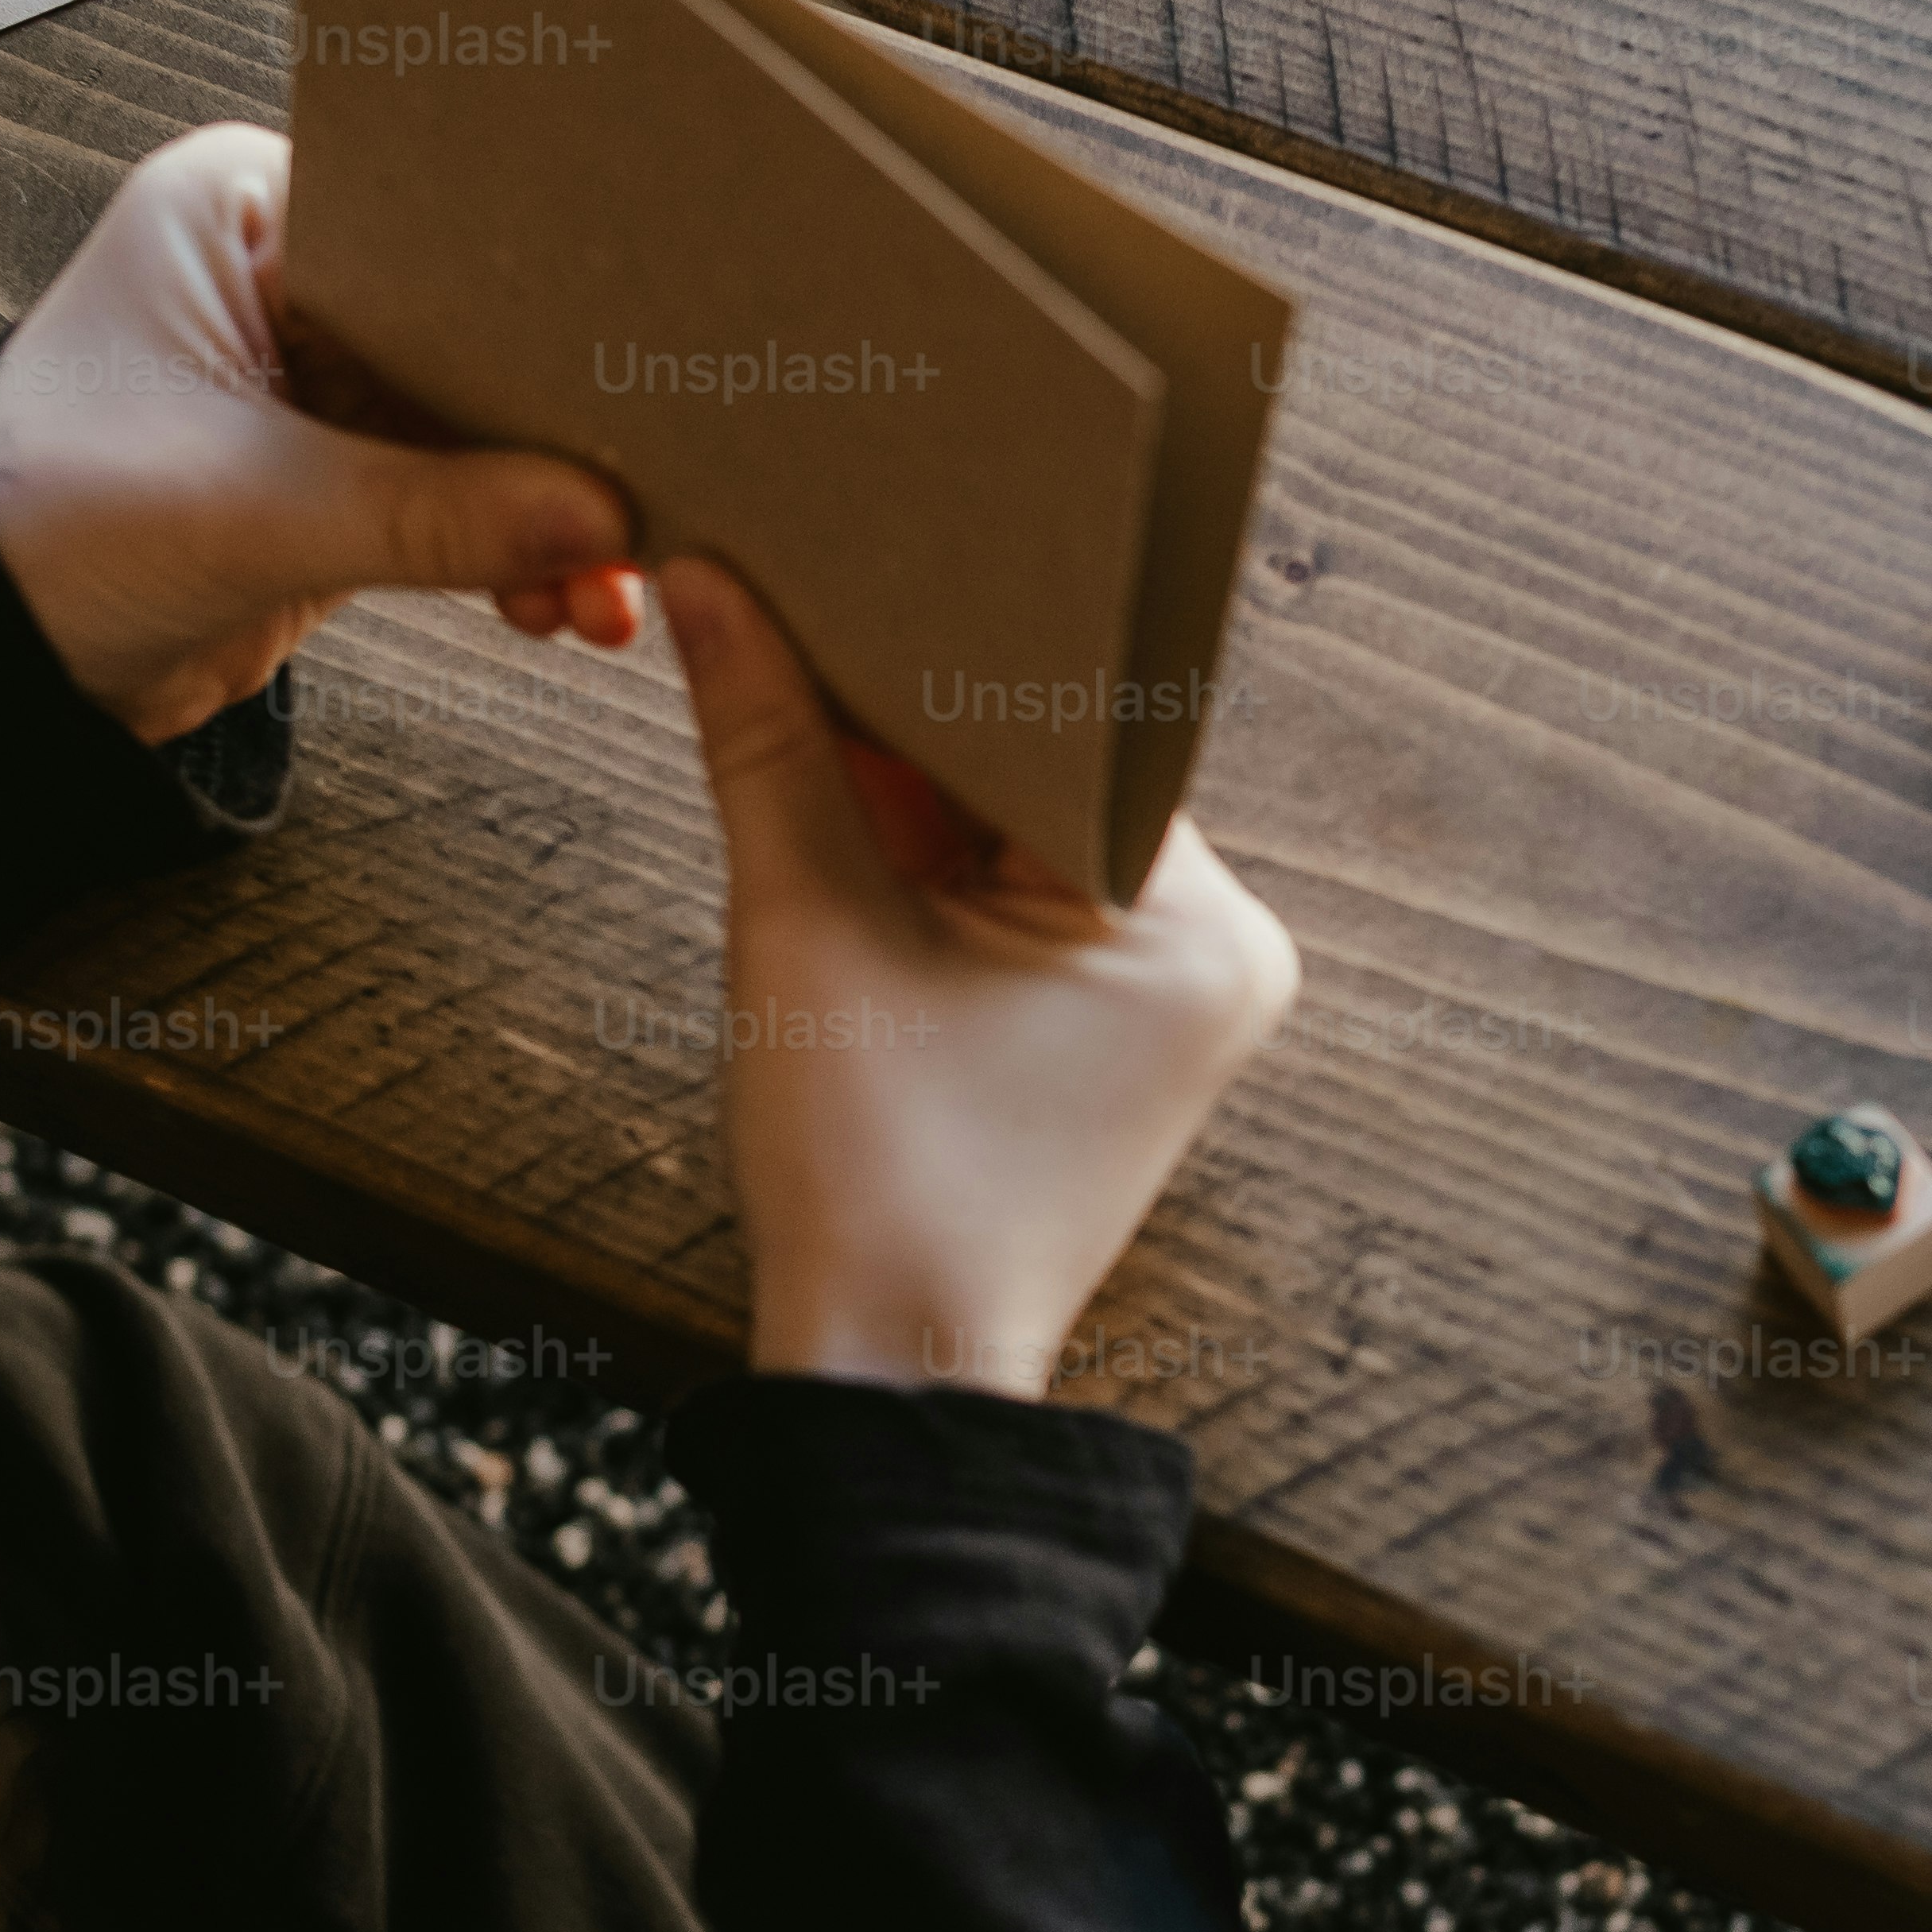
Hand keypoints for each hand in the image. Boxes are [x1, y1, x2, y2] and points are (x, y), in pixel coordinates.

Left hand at [0, 124, 646, 741]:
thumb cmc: (36, 530)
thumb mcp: (246, 511)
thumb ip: (430, 513)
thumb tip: (597, 523)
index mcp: (242, 204)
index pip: (435, 218)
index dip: (539, 294)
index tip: (630, 359)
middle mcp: (287, 269)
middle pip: (476, 325)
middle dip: (557, 422)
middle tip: (655, 479)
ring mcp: (318, 375)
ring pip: (480, 422)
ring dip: (550, 506)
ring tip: (617, 576)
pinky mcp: (338, 473)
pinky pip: (460, 496)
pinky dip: (514, 550)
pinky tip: (572, 600)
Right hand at [665, 560, 1299, 1392]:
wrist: (889, 1371)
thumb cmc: (871, 1182)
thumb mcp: (804, 927)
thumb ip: (769, 741)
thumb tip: (709, 581)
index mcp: (1196, 921)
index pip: (1067, 715)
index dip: (944, 637)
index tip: (849, 561)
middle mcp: (1222, 943)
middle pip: (1048, 764)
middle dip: (921, 710)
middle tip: (807, 603)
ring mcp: (1177, 990)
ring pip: (1025, 822)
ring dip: (920, 784)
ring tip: (810, 696)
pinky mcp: (1119, 1022)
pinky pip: (1021, 891)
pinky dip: (937, 859)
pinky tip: (847, 807)